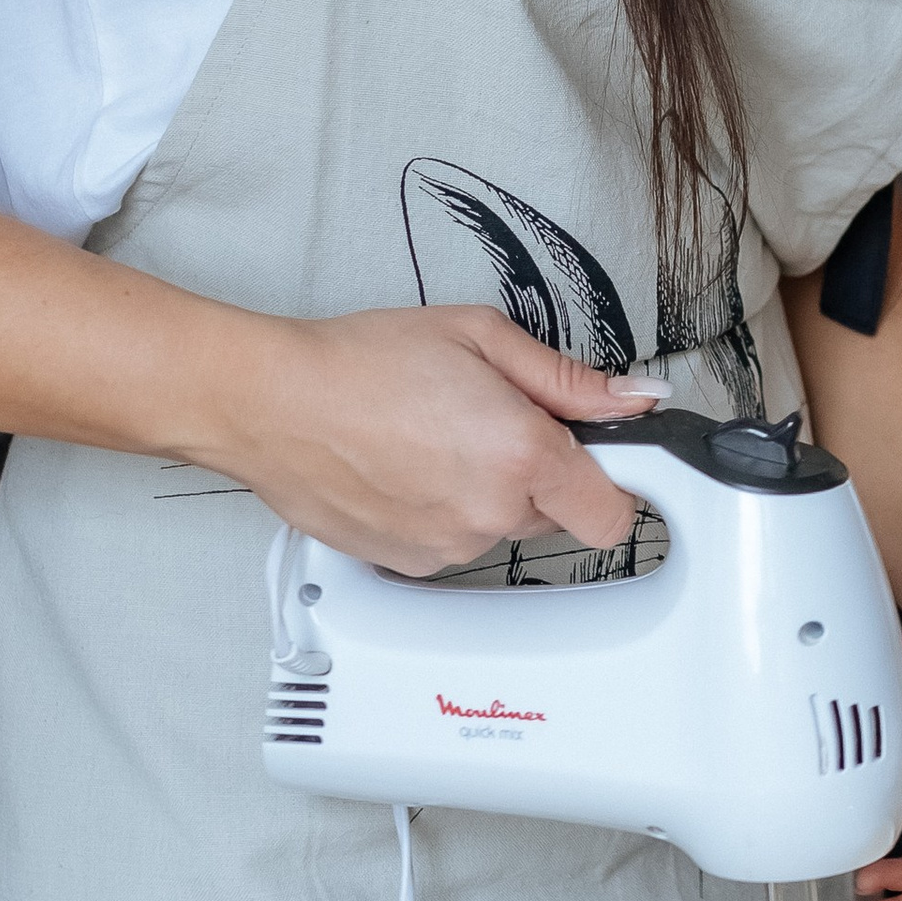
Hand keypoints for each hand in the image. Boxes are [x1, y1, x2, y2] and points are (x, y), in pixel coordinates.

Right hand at [210, 304, 658, 570]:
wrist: (270, 402)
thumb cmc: (360, 362)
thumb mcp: (479, 336)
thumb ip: (567, 378)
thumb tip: (632, 399)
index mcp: (520, 455)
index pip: (612, 512)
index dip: (615, 481)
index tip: (603, 457)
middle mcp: (488, 512)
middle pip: (555, 512)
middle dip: (537, 470)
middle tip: (487, 419)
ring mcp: (445, 546)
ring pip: (500, 527)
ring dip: (486, 491)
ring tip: (434, 438)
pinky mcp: (407, 564)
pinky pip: (454, 542)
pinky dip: (442, 511)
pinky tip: (406, 468)